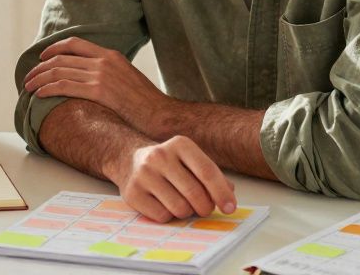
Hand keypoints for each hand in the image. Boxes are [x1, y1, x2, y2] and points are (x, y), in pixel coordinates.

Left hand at [23, 37, 167, 126]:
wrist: (162, 116)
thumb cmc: (147, 105)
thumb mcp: (128, 80)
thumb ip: (111, 75)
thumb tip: (94, 82)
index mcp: (112, 56)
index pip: (76, 44)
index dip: (55, 48)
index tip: (42, 57)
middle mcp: (105, 61)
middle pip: (62, 58)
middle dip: (41, 67)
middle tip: (29, 77)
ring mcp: (102, 75)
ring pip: (59, 71)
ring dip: (39, 79)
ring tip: (28, 87)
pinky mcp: (99, 91)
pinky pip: (64, 86)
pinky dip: (48, 89)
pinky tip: (39, 95)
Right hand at [109, 135, 236, 222]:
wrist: (129, 161)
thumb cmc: (169, 165)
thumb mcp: (190, 161)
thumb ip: (211, 175)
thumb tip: (230, 194)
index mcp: (180, 144)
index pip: (207, 171)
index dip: (221, 193)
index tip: (230, 208)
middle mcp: (159, 156)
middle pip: (195, 193)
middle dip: (205, 207)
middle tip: (204, 209)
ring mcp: (144, 174)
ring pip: (179, 207)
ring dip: (186, 212)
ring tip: (181, 203)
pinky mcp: (132, 192)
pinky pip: (162, 216)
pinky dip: (168, 216)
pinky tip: (163, 204)